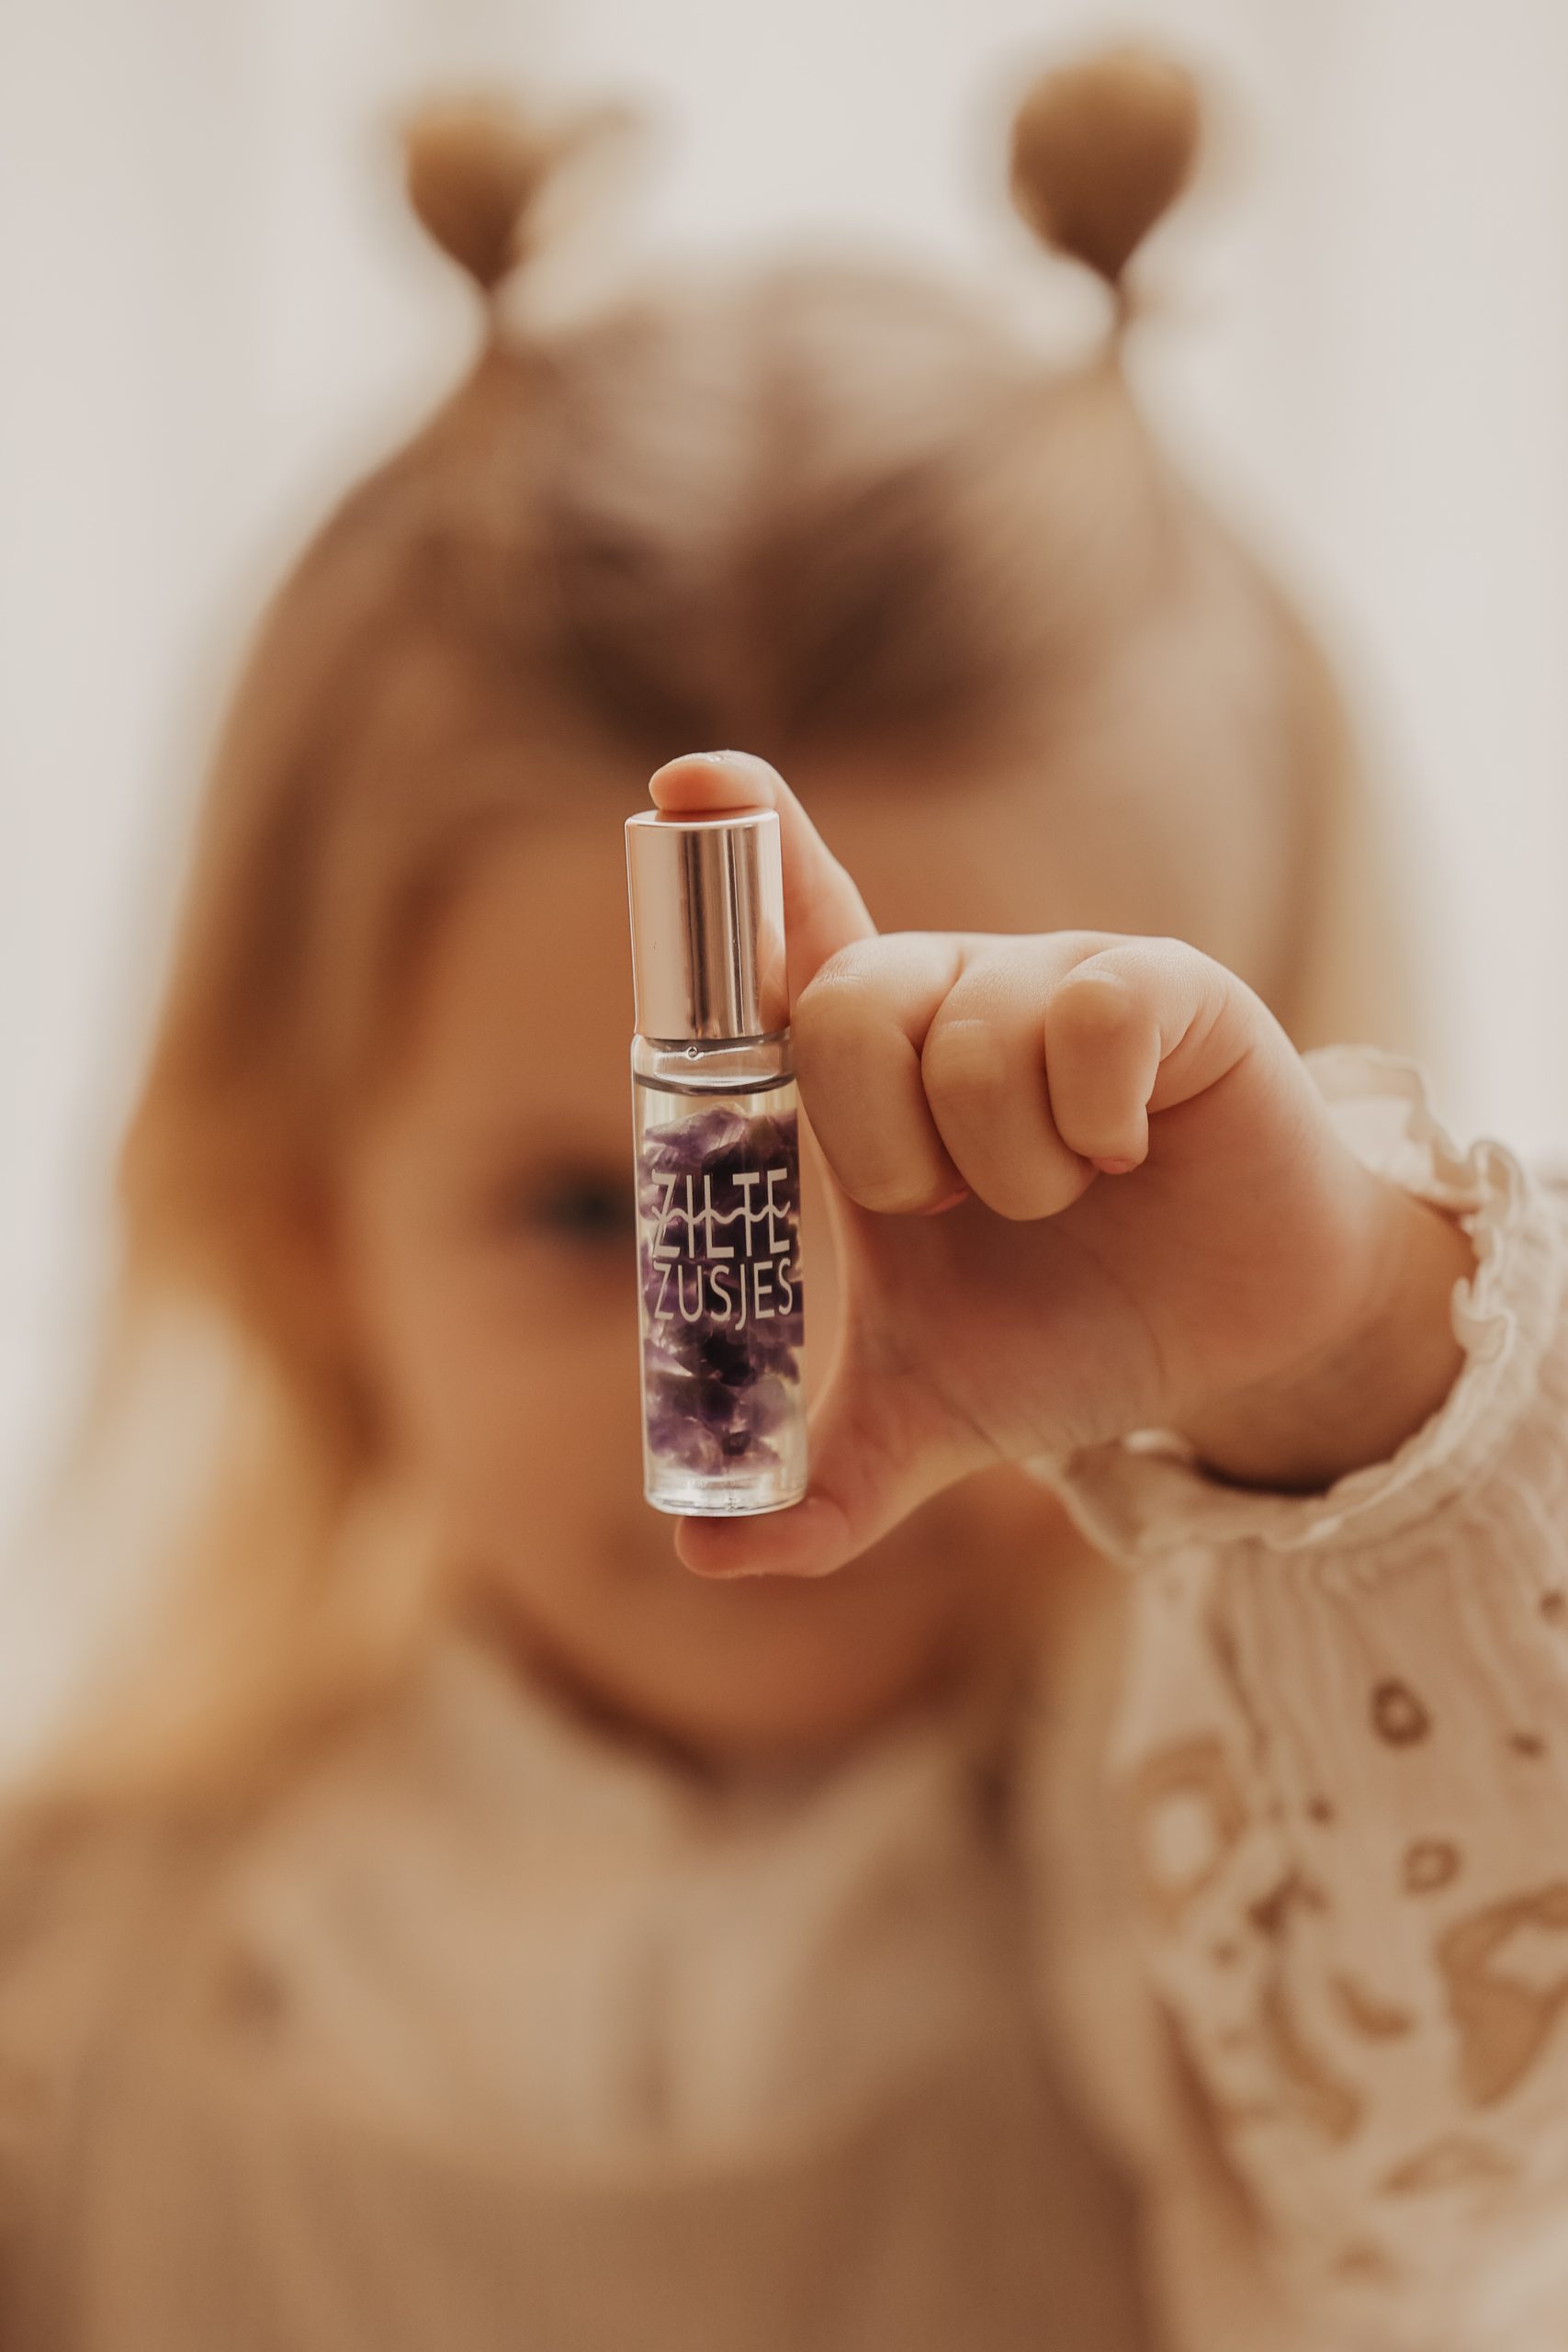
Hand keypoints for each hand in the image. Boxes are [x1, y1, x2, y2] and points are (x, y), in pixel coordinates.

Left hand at [648, 753, 1471, 1580]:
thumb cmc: (1064, 1338)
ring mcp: (1053, 984)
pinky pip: (1082, 1017)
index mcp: (869, 1079)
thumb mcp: (931, 1418)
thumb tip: (703, 1550)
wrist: (1229, 1344)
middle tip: (955, 1208)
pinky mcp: (1160, 989)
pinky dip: (1091, 1122)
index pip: (786, 940)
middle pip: (844, 1004)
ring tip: (1062, 1196)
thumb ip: (819, 1483)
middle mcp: (948, 1001)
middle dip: (885, 1147)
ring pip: (968, 1031)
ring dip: (1008, 1166)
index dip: (740, 858)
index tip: (688, 782)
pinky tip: (1129, 1152)